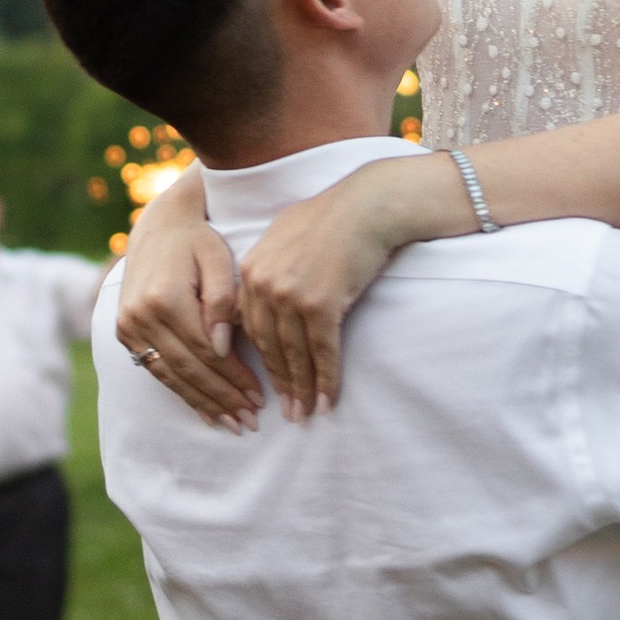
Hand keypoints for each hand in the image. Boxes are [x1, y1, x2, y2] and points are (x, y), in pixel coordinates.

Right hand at [114, 191, 257, 430]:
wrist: (159, 226)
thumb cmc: (198, 242)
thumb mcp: (218, 260)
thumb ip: (222, 303)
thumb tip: (222, 349)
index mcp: (165, 297)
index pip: (205, 351)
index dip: (233, 378)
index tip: (259, 396)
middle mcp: (140, 315)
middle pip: (187, 369)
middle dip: (221, 398)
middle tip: (250, 420)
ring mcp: (128, 325)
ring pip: (170, 375)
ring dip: (202, 403)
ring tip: (231, 423)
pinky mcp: (124, 332)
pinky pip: (155, 369)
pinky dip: (181, 391)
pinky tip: (204, 409)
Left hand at [238, 167, 423, 418]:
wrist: (368, 206)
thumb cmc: (332, 217)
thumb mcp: (284, 236)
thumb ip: (266, 267)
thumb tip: (258, 294)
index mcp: (251, 269)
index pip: (251, 328)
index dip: (262, 361)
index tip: (268, 385)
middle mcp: (264, 284)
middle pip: (269, 347)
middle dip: (280, 383)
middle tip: (287, 412)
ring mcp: (290, 295)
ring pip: (294, 355)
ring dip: (301, 389)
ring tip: (305, 414)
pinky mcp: (320, 305)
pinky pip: (321, 352)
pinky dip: (325, 380)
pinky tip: (327, 401)